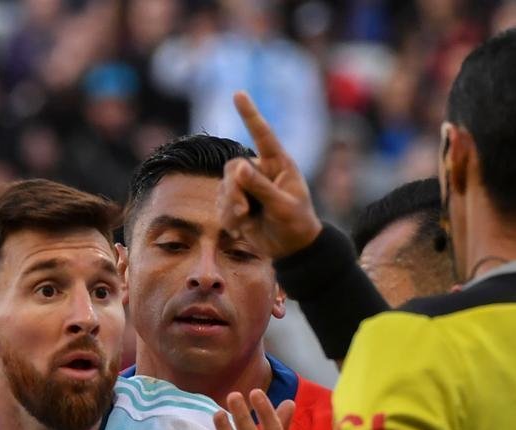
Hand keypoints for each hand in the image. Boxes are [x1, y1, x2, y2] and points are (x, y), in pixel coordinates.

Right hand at [217, 91, 321, 258]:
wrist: (290, 248)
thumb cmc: (295, 223)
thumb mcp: (283, 206)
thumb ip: (261, 187)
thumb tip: (239, 168)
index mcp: (278, 164)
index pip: (262, 135)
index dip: (250, 114)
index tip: (238, 94)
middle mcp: (260, 170)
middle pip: (232, 168)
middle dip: (234, 190)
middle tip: (242, 211)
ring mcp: (246, 186)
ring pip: (223, 187)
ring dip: (230, 207)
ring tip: (244, 222)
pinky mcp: (235, 202)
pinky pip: (220, 204)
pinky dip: (226, 217)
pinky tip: (239, 228)